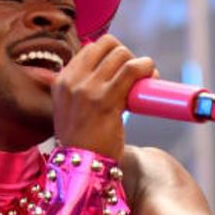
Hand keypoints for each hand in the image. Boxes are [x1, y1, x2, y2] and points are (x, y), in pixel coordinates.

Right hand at [51, 35, 155, 160]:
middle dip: (126, 55)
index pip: (91, 49)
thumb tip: (113, 71)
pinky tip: (152, 77)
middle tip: (136, 75)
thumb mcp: (73, 112)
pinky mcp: (105, 99)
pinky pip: (132, 69)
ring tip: (148, 79)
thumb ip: (84, 90)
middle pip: (107, 45)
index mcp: (61, 81)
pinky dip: (146, 67)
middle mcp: (72, 81)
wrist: (82, 170)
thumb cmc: (84, 145)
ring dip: (140, 63)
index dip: (112, 55)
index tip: (123, 70)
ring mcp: (87, 89)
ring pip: (122, 54)